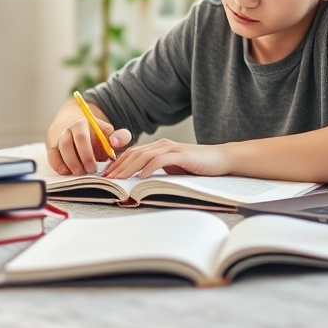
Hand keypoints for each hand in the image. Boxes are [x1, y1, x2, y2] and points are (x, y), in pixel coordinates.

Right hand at [47, 118, 131, 175]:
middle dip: (76, 162)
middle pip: (66, 146)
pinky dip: (57, 167)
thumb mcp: (110, 133)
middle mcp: (67, 130)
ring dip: (67, 166)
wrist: (75, 125)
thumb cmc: (97, 134)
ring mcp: (58, 139)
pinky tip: (67, 172)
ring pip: (57, 152)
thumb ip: (120, 136)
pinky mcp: (52, 148)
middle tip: (85, 173)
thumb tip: (114, 142)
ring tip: (77, 174)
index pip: (81, 138)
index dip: (86, 155)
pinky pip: (51, 158)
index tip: (93, 168)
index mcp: (82, 124)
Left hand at [102, 138, 231, 178]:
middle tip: (106, 179)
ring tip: (118, 179)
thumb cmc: (197, 166)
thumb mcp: (173, 169)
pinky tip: (141, 177)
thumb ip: (157, 171)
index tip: (107, 176)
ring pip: (144, 156)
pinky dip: (149, 168)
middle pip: (134, 154)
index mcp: (158, 147)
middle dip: (118, 167)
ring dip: (129, 168)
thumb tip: (138, 182)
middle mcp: (162, 145)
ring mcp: (172, 148)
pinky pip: (161, 160)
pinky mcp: (182, 155)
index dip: (117, 164)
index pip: (132, 154)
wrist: (221, 159)